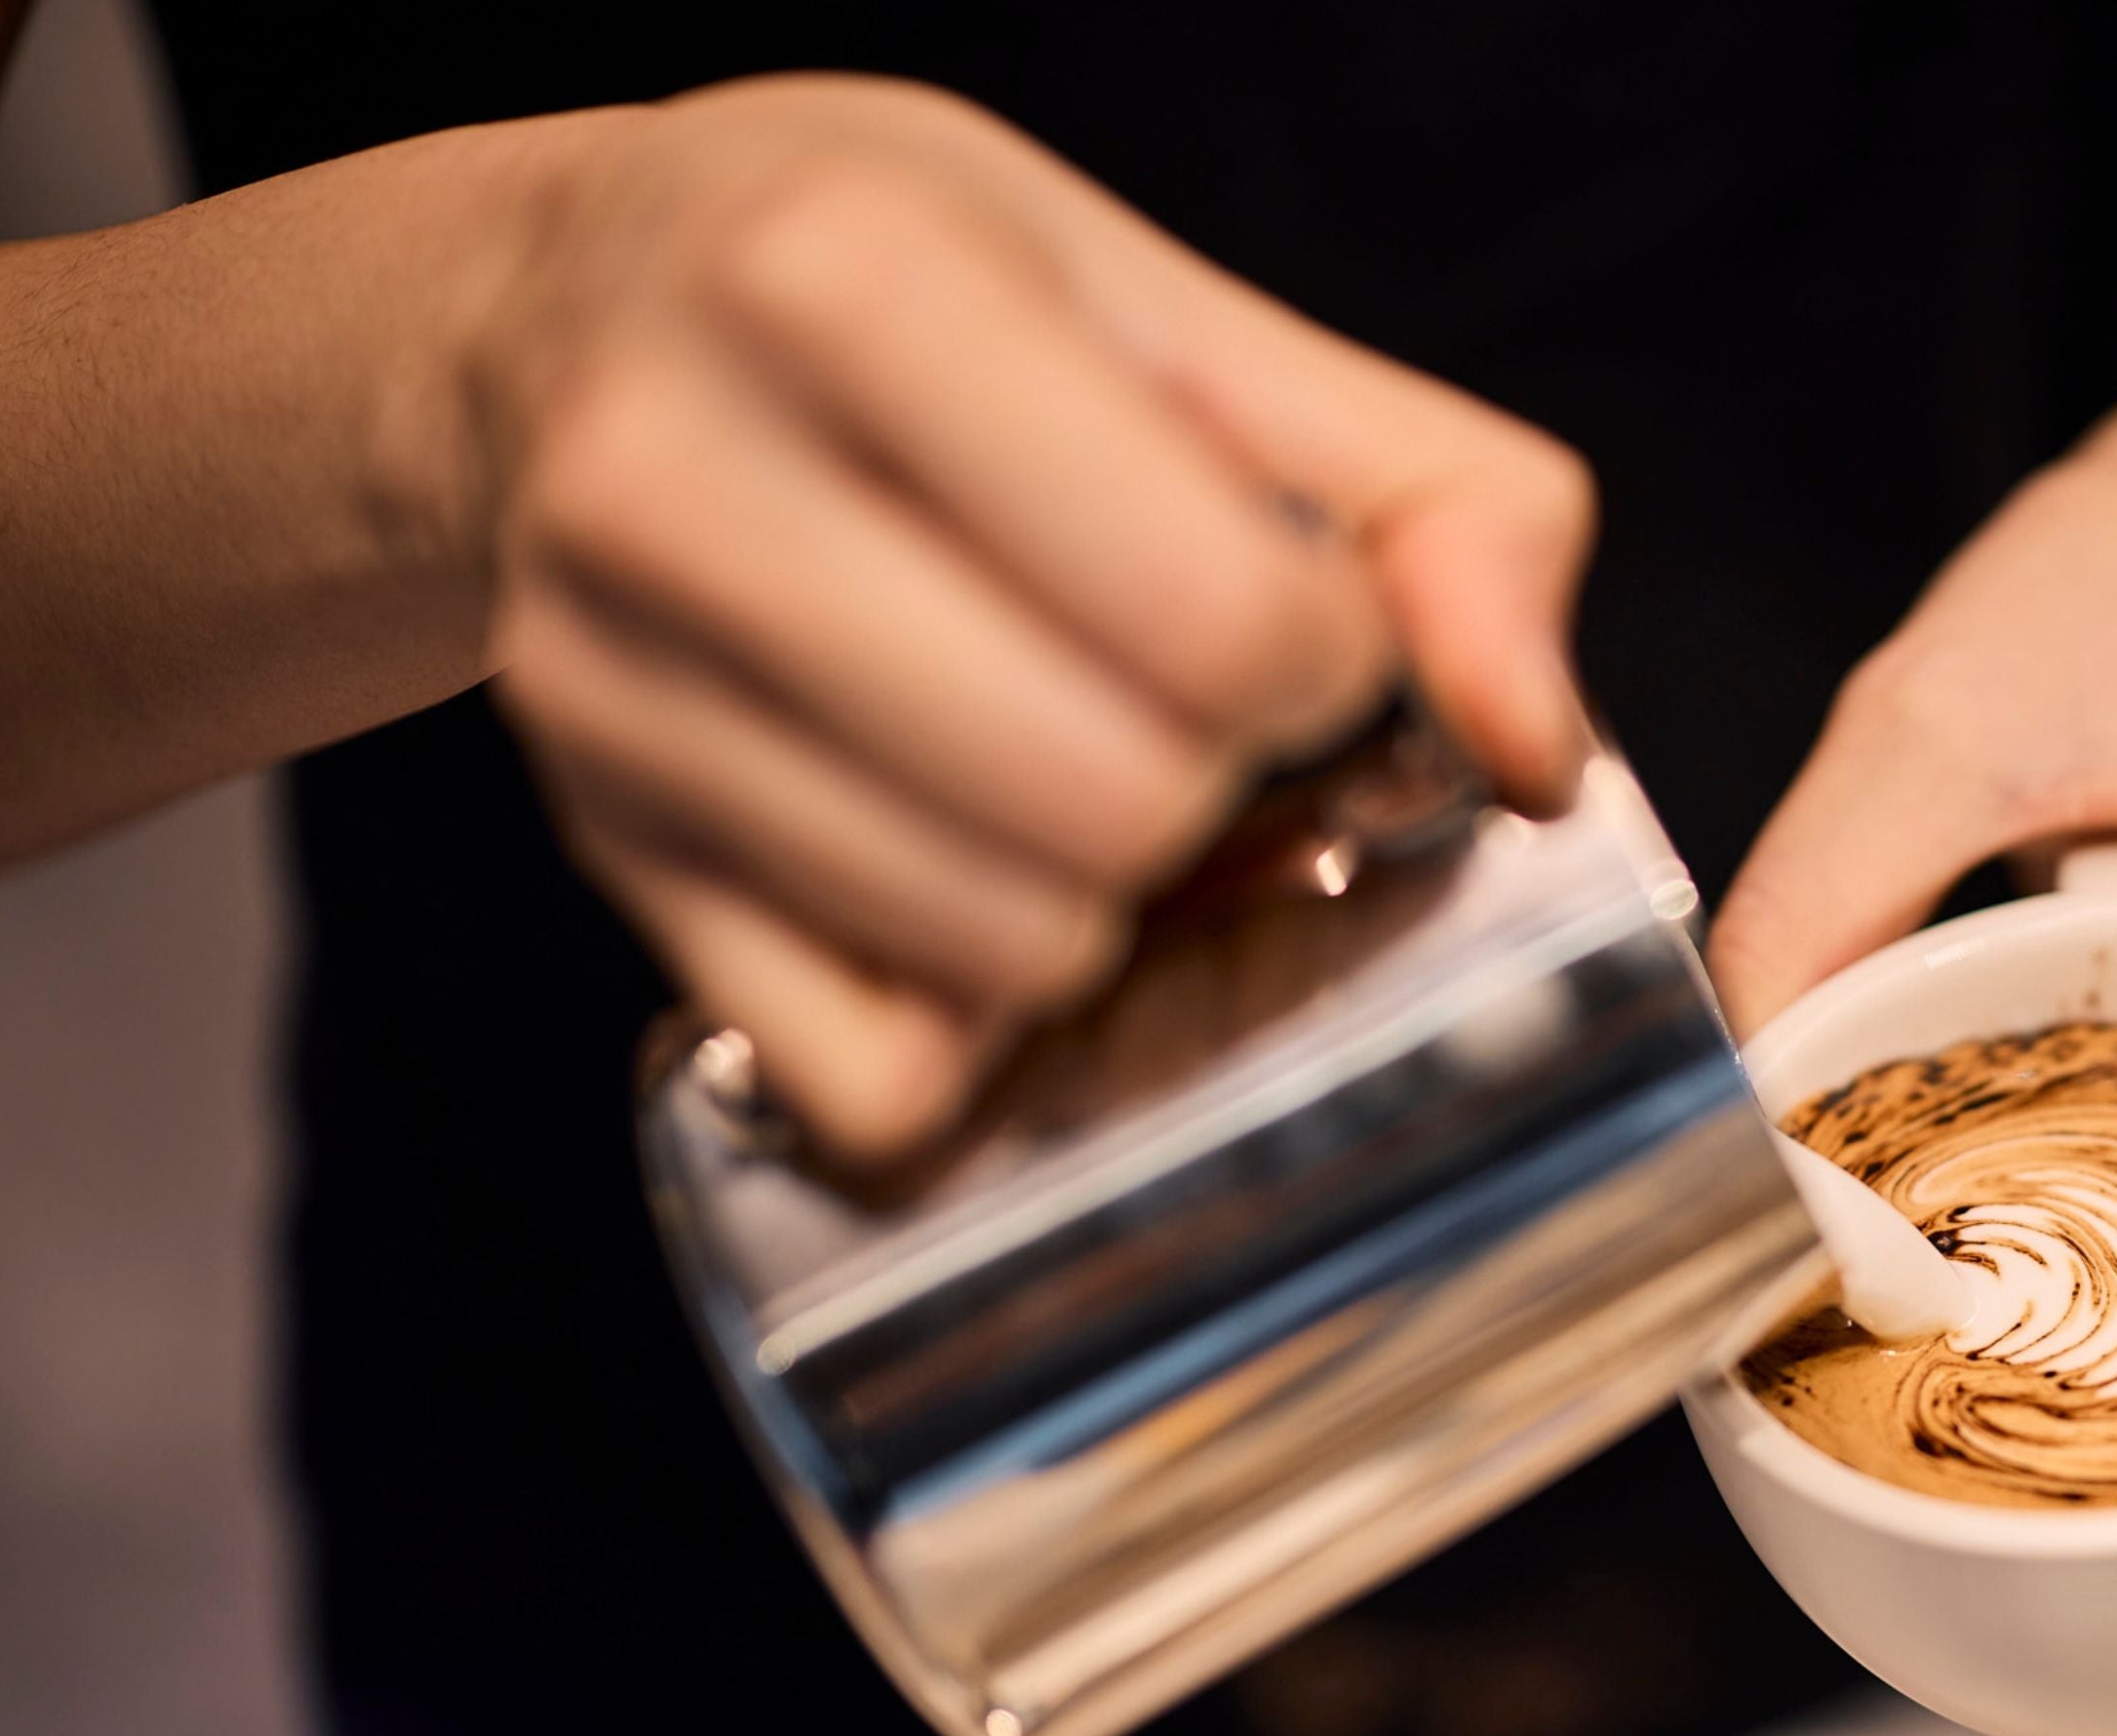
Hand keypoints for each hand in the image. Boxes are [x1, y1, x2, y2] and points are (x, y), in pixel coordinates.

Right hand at [471, 78, 1593, 1157]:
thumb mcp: (1194, 317)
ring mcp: (606, 686)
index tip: (1284, 613)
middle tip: (1179, 704)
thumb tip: (1535, 744)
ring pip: (1000, 952)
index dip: (1320, 656)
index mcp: (850, 283)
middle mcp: (675, 479)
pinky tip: (965, 873)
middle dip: (1216, 785)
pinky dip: (967, 1024)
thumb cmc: (916, 295)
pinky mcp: (599, 852)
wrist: (581, 304)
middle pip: (1114, 805)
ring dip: (1107, 901)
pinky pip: (871, 1071)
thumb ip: (1441, 507)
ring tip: (1067, 765)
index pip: (1216, 618)